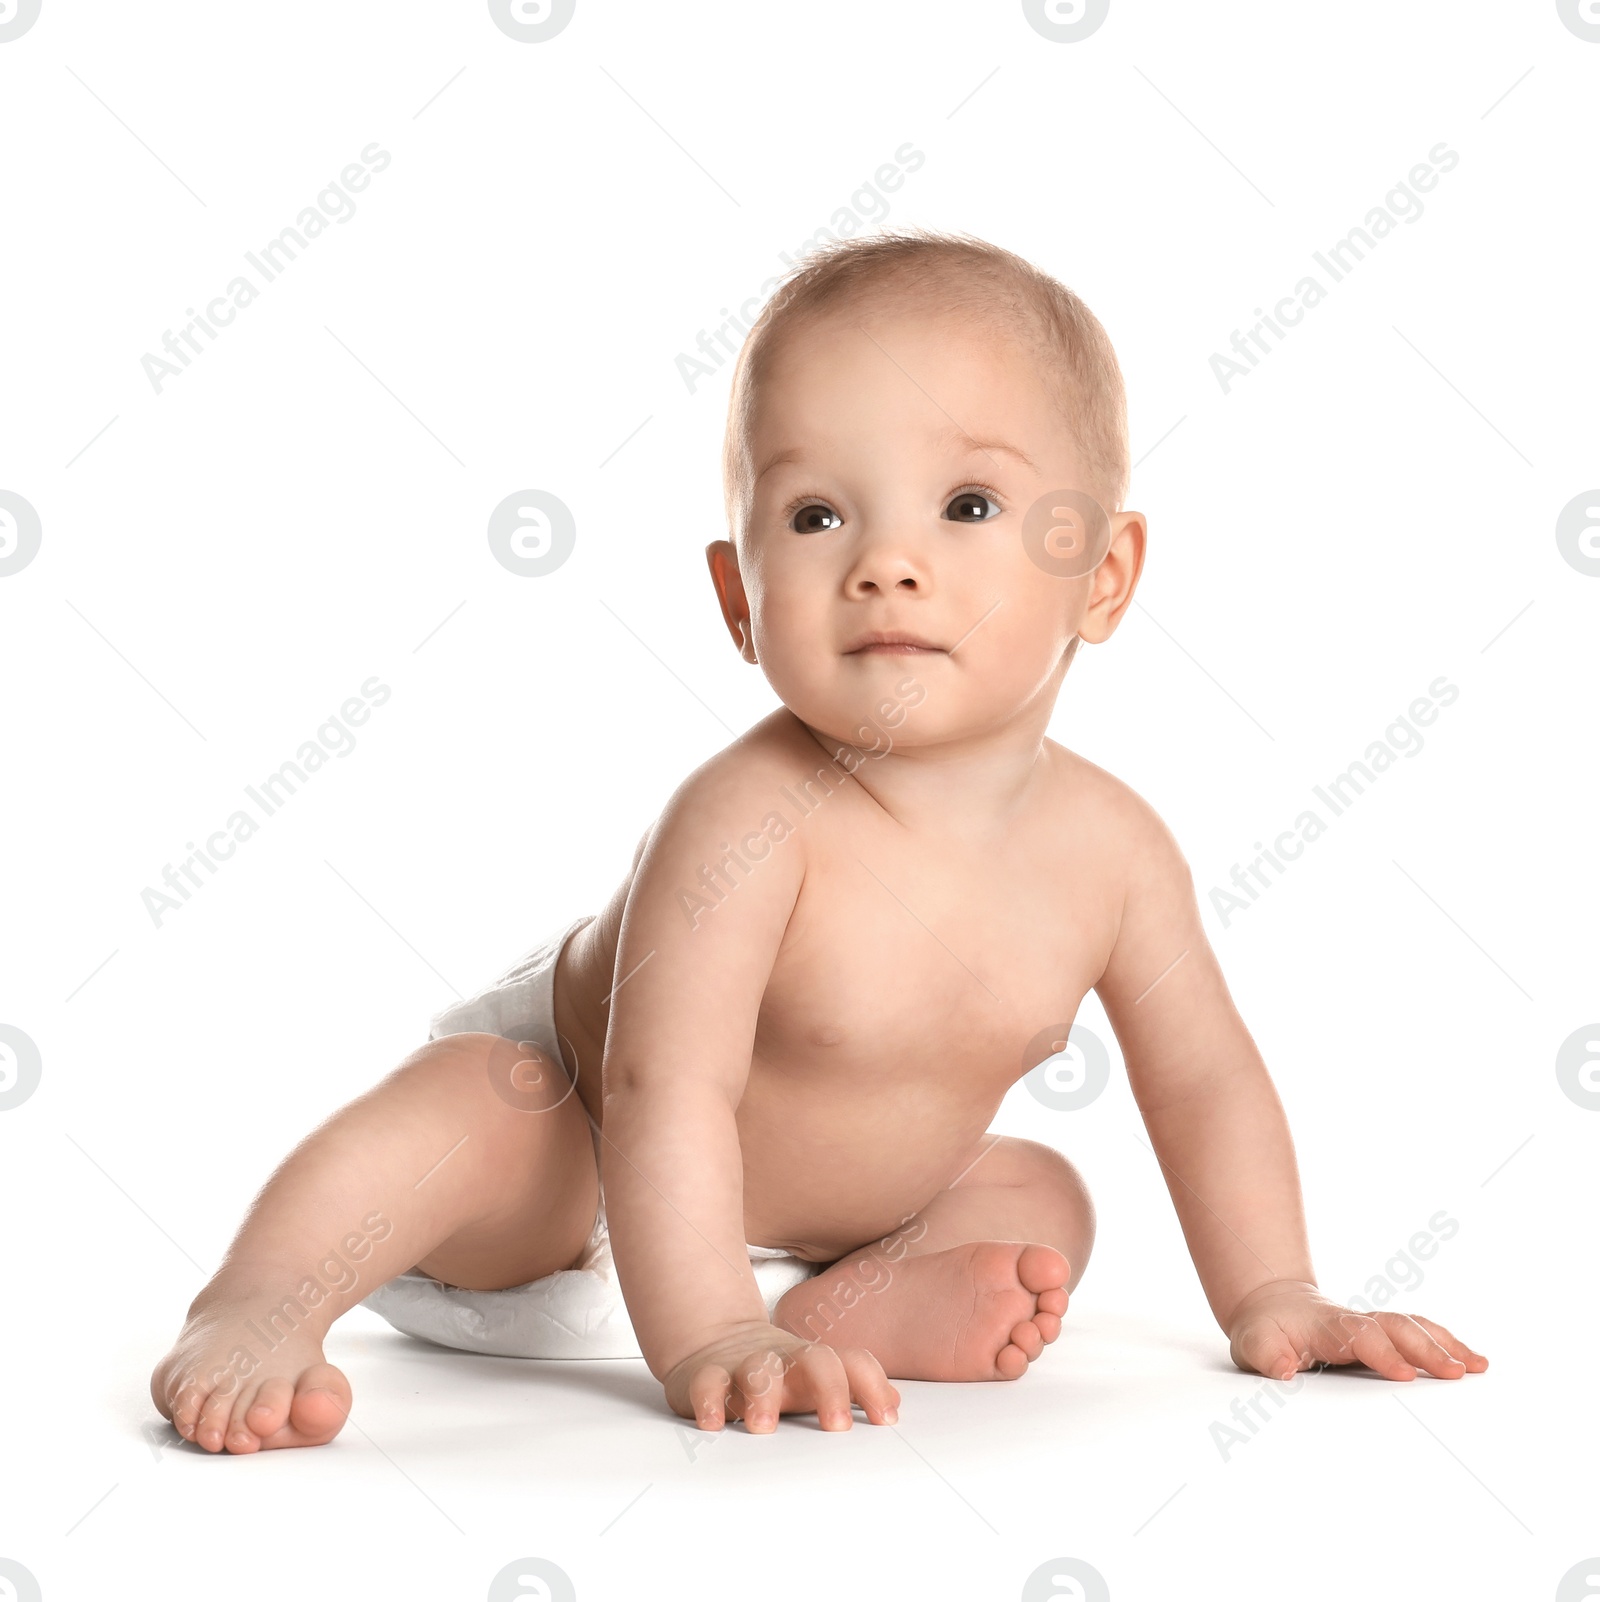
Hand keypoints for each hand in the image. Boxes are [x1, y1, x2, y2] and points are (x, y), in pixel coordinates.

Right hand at [662, 1321, 900, 1432]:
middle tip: (837, 1427)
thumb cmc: (777, 1373)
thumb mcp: (814, 1378)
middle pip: (815, 1360)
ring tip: (763, 1427)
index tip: (886, 1420)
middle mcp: (785, 1360)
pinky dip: (709, 1400)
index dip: (872, 1385)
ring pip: (758, 1369)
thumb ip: (853, 1387)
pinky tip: (714, 1423)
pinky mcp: (706, 1376)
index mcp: (814, 1363)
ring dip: (763, 1395)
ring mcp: (745, 1365)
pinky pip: (707, 1383)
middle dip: (830, 1389)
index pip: (852, 1362)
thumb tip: (896, 1404)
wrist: (714, 1344)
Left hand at [1227, 1280, 1488, 1382]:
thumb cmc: (1265, 1330)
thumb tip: (1283, 1370)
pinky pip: (1418, 1333)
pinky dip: (1447, 1343)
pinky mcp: (1384, 1335)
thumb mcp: (1252, 1342)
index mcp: (1325, 1325)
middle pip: (1395, 1327)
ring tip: (1478, 1366)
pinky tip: (1474, 1362)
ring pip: (1413, 1327)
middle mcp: (1355, 1321)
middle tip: (1455, 1373)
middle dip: (1426, 1348)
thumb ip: (1265, 1354)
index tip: (1403, 1374)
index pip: (1357, 1335)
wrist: (1272, 1305)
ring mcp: (1372, 1325)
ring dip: (1446, 1344)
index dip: (1380, 1352)